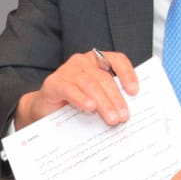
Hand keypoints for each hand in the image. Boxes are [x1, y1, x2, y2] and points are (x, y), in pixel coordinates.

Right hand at [14, 50, 137, 128]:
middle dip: (116, 99)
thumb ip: (110, 98)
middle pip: (104, 78)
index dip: (127, 74)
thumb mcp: (96, 98)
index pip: (117, 60)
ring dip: (103, 103)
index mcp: (97, 61)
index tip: (135, 91)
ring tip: (112, 119)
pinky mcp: (54, 82)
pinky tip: (90, 108)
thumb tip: (128, 111)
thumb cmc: (75, 103)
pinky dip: (82, 99)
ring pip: (90, 85)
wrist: (46, 110)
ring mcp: (67, 70)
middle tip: (123, 117)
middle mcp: (83, 61)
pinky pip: (70, 90)